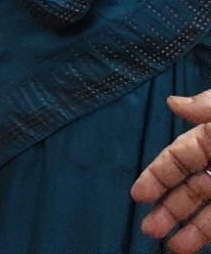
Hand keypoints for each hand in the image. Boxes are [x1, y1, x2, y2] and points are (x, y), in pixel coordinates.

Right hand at [135, 91, 210, 251]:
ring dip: (192, 230)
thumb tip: (172, 102)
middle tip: (149, 230)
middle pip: (192, 189)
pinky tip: (198, 246)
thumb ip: (206, 106)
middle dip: (169, 209)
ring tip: (173, 248)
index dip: (157, 176)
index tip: (137, 195)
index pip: (179, 157)